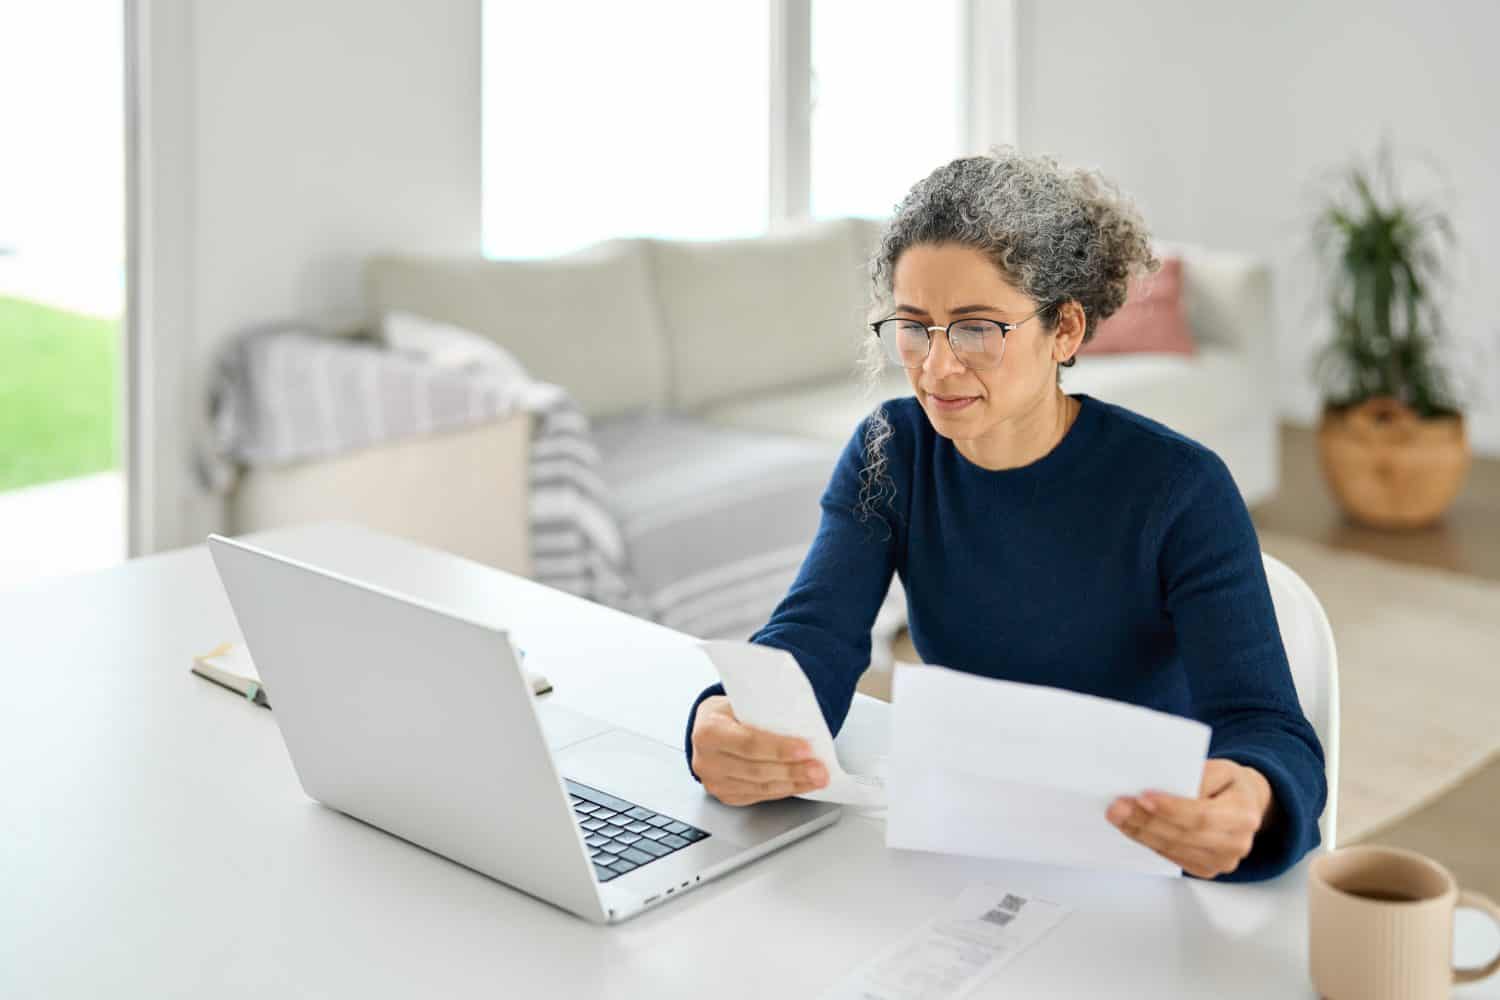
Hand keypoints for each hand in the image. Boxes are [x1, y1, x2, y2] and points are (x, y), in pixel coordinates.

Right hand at [690, 695, 829, 805]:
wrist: (706, 728)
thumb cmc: (726, 713)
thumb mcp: (738, 702)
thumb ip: (761, 712)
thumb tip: (801, 722)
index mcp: (708, 732)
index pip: (749, 743)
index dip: (780, 749)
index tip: (806, 749)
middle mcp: (707, 760)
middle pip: (757, 770)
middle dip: (792, 770)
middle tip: (819, 768)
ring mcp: (714, 782)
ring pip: (761, 787)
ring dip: (793, 783)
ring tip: (817, 777)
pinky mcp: (725, 795)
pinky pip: (759, 796)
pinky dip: (784, 790)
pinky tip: (800, 784)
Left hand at [1106, 758, 1273, 878]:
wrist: (1246, 805)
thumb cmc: (1229, 784)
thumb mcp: (1221, 768)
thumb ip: (1200, 776)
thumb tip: (1166, 786)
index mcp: (1244, 815)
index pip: (1203, 816)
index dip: (1171, 809)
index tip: (1142, 798)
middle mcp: (1236, 843)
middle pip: (1185, 835)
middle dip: (1147, 821)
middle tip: (1118, 808)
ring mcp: (1222, 861)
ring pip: (1175, 849)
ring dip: (1141, 833)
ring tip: (1118, 816)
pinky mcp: (1207, 869)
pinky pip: (1173, 857)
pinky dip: (1149, 842)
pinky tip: (1132, 828)